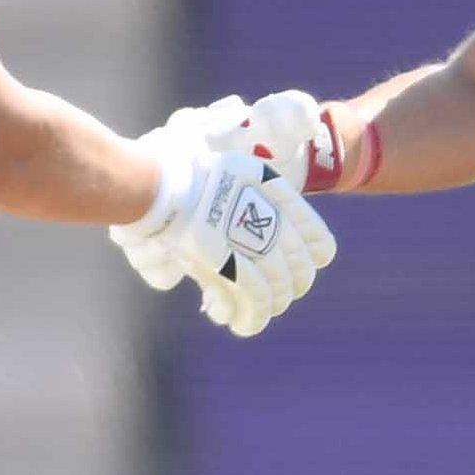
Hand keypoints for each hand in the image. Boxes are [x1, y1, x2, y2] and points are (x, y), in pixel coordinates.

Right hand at [114, 97, 337, 335]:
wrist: (158, 181)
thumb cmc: (182, 161)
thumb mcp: (225, 149)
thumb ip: (244, 164)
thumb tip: (248, 153)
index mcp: (275, 193)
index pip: (316, 238)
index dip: (314, 256)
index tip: (305, 265)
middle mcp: (270, 219)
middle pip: (298, 268)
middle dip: (290, 286)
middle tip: (277, 293)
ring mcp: (250, 243)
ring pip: (278, 288)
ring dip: (270, 305)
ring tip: (256, 312)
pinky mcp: (227, 265)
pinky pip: (253, 301)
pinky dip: (251, 318)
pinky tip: (241, 324)